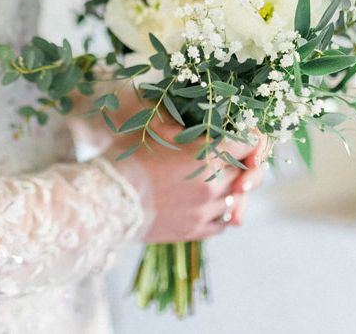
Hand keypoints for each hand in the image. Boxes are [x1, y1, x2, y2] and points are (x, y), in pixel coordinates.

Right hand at [106, 115, 268, 242]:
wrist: (106, 199)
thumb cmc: (127, 158)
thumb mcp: (156, 131)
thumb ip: (186, 127)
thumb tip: (200, 124)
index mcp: (206, 155)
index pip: (248, 144)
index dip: (247, 137)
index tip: (240, 134)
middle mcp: (213, 185)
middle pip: (244, 171)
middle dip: (237, 161)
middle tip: (223, 155)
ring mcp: (205, 211)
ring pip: (237, 199)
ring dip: (230, 187)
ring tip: (212, 178)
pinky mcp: (195, 231)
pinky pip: (223, 222)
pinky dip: (221, 212)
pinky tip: (207, 202)